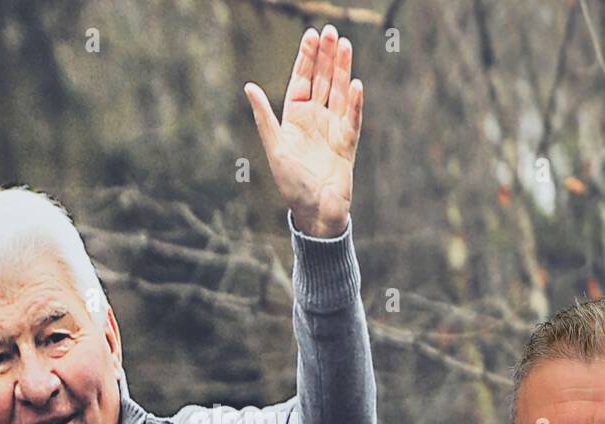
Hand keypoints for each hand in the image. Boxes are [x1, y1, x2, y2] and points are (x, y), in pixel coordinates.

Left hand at [244, 24, 363, 237]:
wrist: (315, 212)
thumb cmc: (291, 183)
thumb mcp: (274, 148)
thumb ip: (264, 117)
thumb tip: (248, 87)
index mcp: (296, 117)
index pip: (302, 80)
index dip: (306, 58)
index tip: (310, 35)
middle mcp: (316, 119)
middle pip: (323, 80)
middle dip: (325, 56)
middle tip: (330, 31)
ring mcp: (334, 128)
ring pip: (340, 92)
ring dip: (342, 69)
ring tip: (344, 45)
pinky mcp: (349, 143)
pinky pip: (353, 118)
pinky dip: (355, 102)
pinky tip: (355, 84)